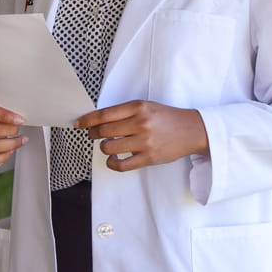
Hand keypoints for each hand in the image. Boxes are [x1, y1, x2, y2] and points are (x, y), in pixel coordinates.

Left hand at [75, 100, 208, 171]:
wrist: (192, 130)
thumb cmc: (168, 118)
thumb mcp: (147, 106)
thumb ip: (126, 112)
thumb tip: (99, 120)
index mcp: (139, 107)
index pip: (104, 114)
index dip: (87, 120)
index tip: (78, 123)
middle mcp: (140, 123)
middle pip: (103, 131)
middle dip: (93, 134)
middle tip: (93, 134)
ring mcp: (144, 142)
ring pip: (109, 148)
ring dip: (104, 148)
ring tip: (109, 146)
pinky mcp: (148, 158)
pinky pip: (121, 165)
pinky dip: (112, 163)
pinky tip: (114, 159)